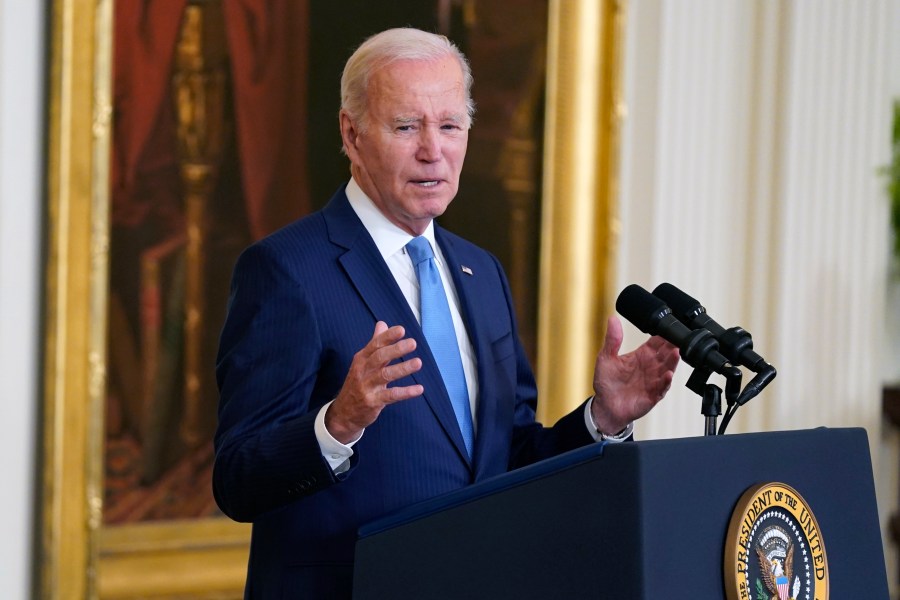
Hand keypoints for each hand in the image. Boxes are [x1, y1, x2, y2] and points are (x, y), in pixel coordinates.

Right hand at [325, 321, 423, 443]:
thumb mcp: (362, 362)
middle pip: (379, 357)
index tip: (401, 330)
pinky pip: (391, 396)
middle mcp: (363, 371)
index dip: (388, 337)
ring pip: (385, 375)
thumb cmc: (357, 383)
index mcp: (361, 359)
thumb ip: (375, 343)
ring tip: (418, 362)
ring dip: (402, 369)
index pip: (375, 344)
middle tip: (413, 343)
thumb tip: (382, 323)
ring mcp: (367, 387)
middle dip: (396, 350)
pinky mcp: (373, 402)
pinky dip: (405, 392)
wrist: (343, 413)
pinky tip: (419, 389)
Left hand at [591, 315, 679, 434]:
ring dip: (672, 362)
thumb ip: (612, 339)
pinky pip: (662, 387)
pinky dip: (666, 381)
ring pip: (667, 368)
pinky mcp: (653, 395)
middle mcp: (650, 367)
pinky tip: (668, 374)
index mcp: (641, 355)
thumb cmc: (607, 383)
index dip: (663, 335)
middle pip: (666, 354)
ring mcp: (653, 381)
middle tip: (676, 339)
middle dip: (672, 346)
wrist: (605, 407)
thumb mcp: (606, 358)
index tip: (668, 327)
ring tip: (675, 353)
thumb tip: (612, 319)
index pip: (657, 342)